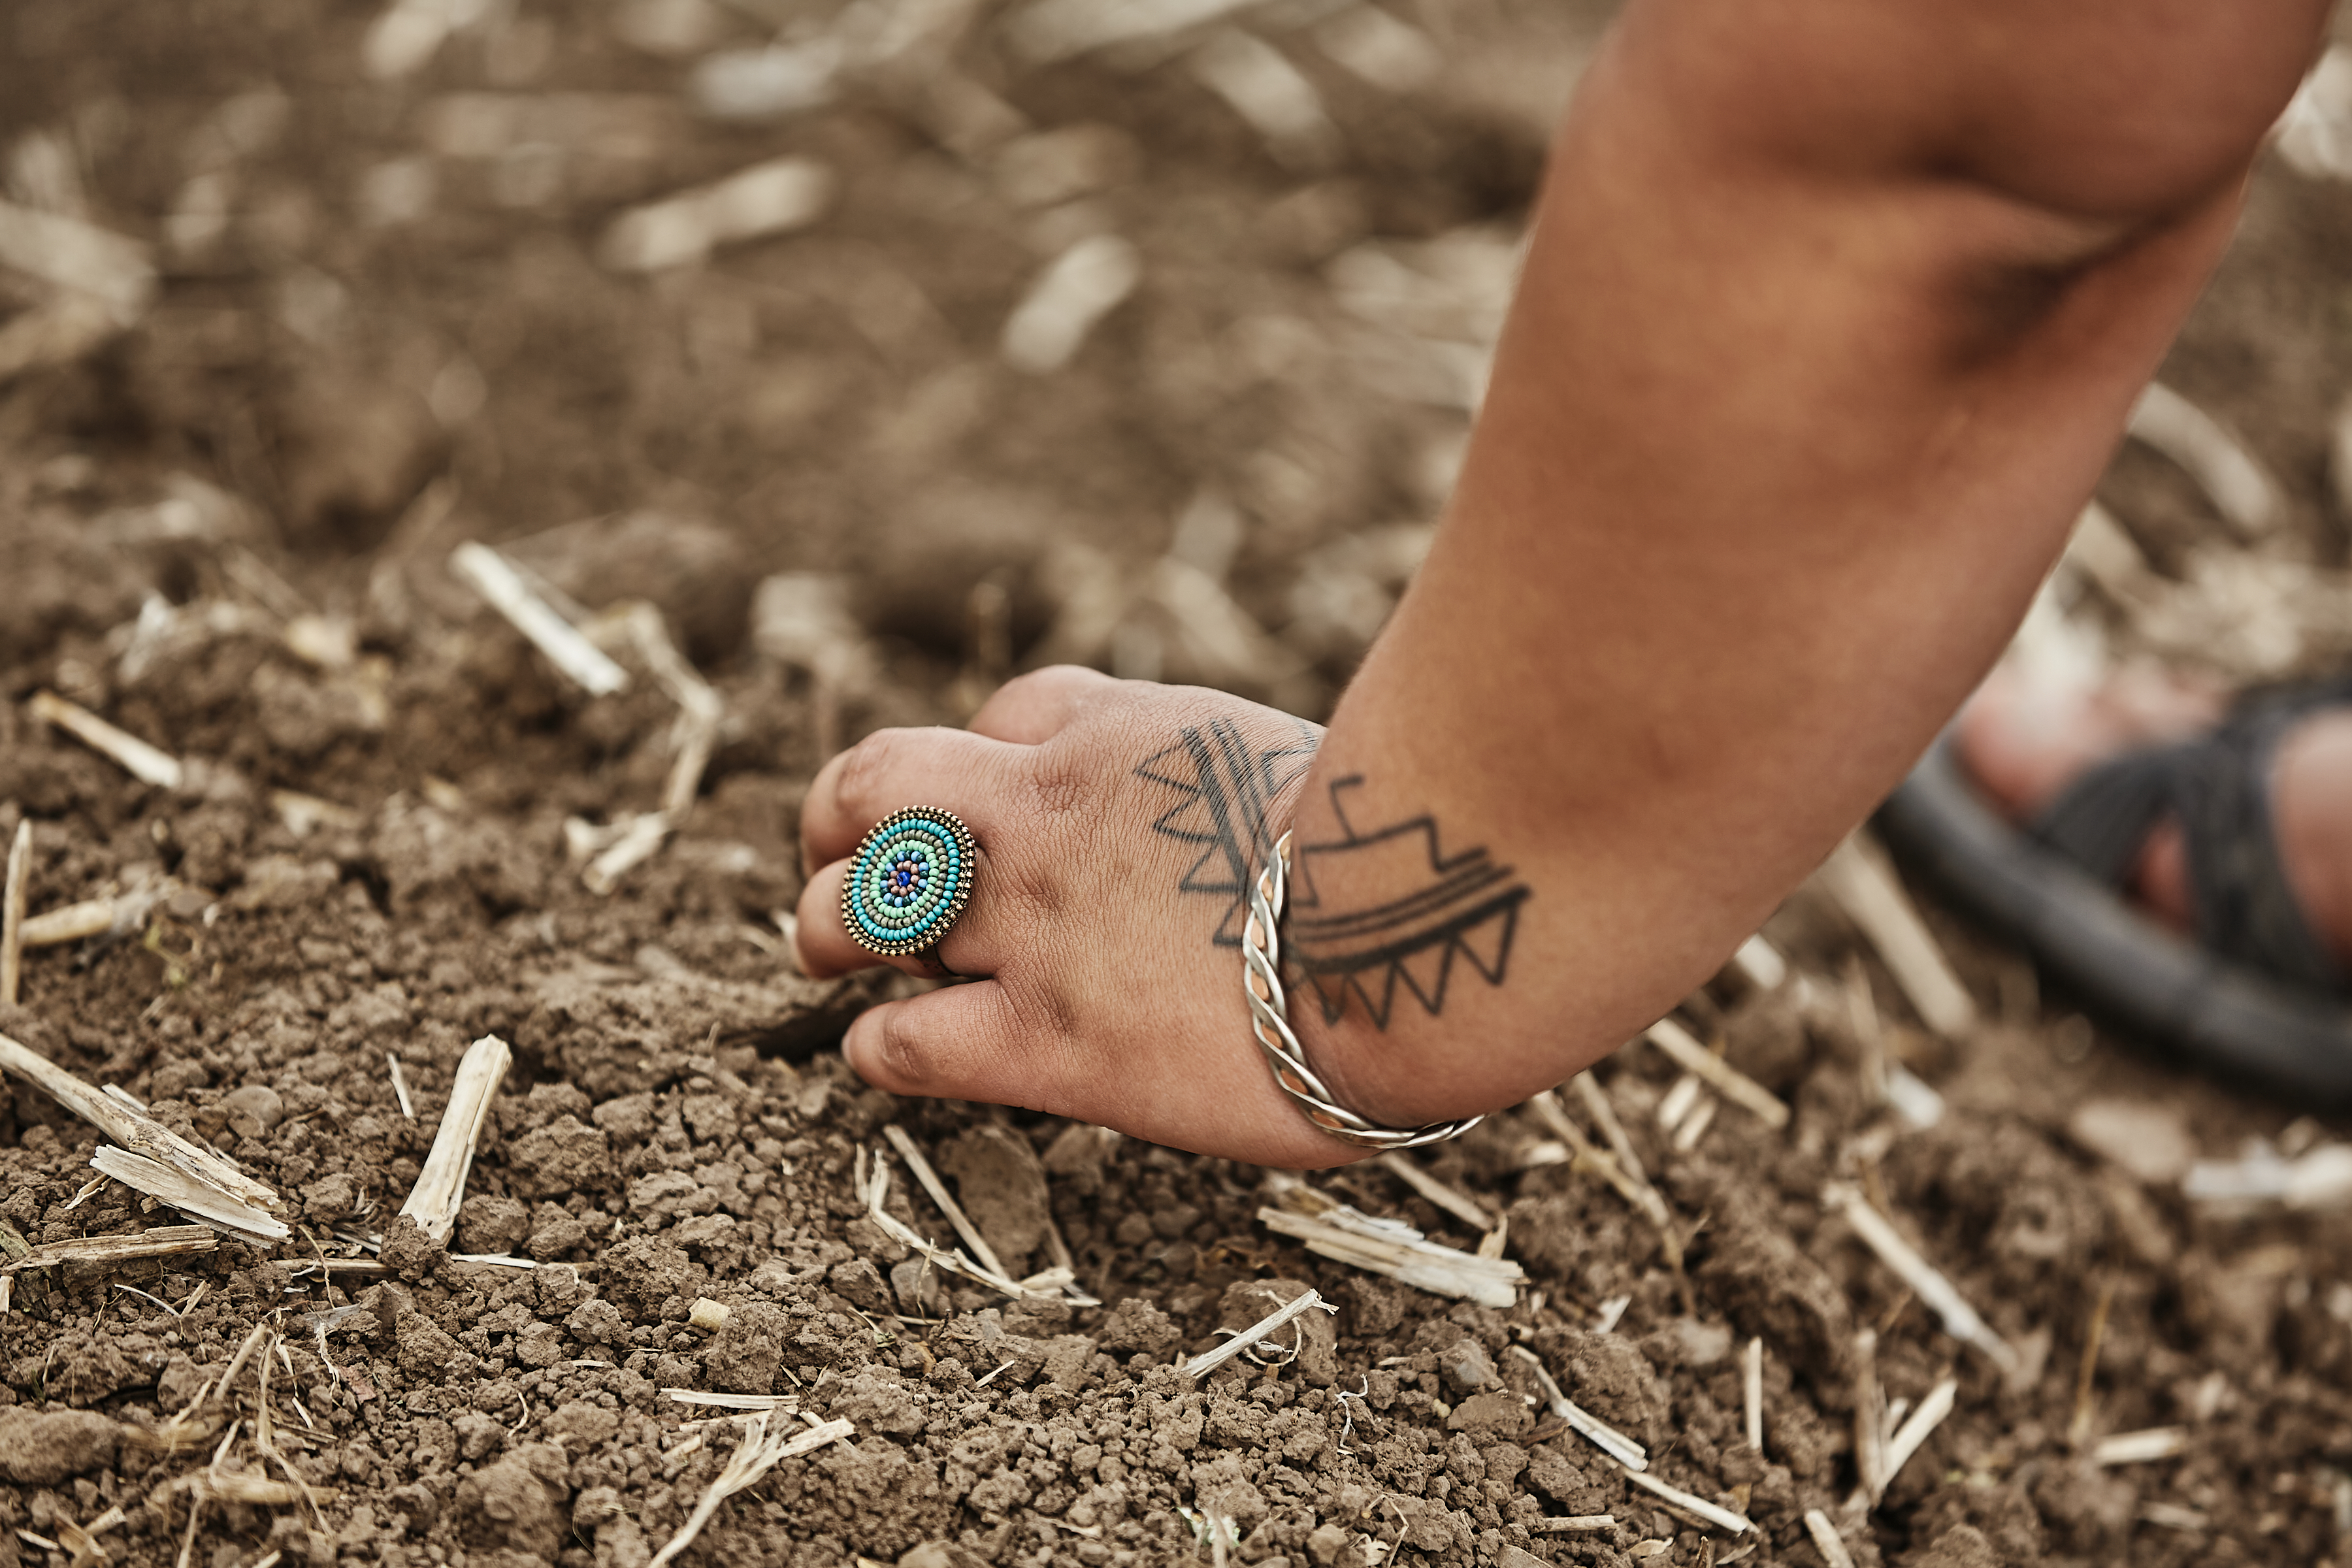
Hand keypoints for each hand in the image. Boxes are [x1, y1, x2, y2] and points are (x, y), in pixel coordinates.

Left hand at [796, 666, 1379, 1167]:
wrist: (1423, 919)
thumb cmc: (1412, 849)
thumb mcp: (1306, 761)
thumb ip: (1242, 788)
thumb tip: (1263, 833)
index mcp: (1124, 736)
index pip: (1009, 711)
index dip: (985, 755)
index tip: (999, 801)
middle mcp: (1049, 815)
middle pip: (877, 782)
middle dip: (838, 818)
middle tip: (837, 862)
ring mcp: (1034, 925)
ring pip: (855, 907)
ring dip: (824, 925)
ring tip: (827, 951)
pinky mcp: (1044, 1039)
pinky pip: (902, 1039)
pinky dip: (877, 1044)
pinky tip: (892, 1052)